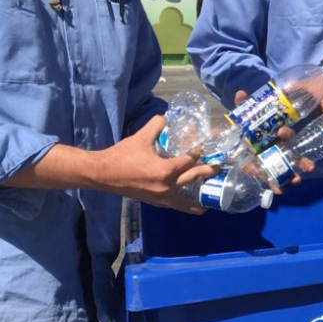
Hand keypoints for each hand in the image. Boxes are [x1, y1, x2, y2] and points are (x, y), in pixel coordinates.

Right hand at [94, 116, 216, 213]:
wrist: (102, 174)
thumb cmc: (121, 156)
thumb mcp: (140, 137)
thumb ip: (156, 125)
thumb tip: (166, 117)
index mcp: (165, 170)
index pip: (190, 161)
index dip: (198, 153)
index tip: (204, 148)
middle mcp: (166, 187)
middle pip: (194, 179)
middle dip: (208, 173)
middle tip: (219, 169)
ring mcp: (160, 197)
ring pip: (184, 203)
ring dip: (196, 202)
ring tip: (207, 203)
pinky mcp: (153, 202)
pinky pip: (172, 204)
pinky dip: (180, 203)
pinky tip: (183, 200)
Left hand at [233, 90, 314, 190]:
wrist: (226, 147)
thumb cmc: (239, 131)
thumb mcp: (241, 119)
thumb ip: (243, 107)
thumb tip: (241, 93)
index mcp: (274, 135)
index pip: (286, 134)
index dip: (287, 133)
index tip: (282, 132)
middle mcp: (277, 148)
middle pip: (293, 154)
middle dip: (302, 160)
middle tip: (309, 166)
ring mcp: (271, 162)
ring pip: (288, 169)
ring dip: (295, 175)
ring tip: (297, 180)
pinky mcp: (263, 173)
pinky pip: (273, 180)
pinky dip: (277, 186)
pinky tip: (280, 190)